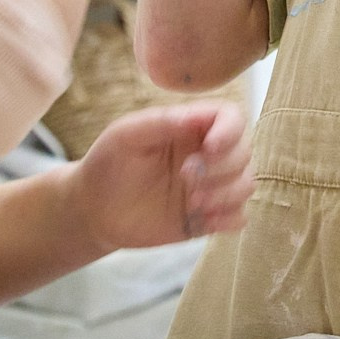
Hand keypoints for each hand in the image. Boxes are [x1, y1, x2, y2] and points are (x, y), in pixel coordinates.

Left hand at [65, 101, 253, 252]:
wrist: (93, 211)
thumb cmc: (107, 164)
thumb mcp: (126, 135)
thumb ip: (161, 122)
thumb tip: (196, 118)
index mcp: (191, 128)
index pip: (231, 117)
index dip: (230, 131)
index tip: (209, 148)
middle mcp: (207, 155)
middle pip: (244, 151)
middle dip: (222, 168)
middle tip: (186, 180)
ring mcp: (210, 187)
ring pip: (247, 183)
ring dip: (226, 194)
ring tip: (192, 204)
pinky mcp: (208, 218)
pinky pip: (239, 217)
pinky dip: (228, 219)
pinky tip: (200, 220)